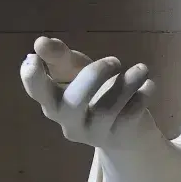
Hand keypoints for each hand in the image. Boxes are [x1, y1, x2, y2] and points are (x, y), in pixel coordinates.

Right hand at [19, 36, 158, 152]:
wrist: (127, 132)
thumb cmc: (96, 94)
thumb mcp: (77, 72)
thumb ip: (61, 58)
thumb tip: (40, 42)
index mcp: (54, 102)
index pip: (37, 92)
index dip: (32, 77)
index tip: (33, 57)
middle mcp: (69, 122)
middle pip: (73, 102)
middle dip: (94, 75)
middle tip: (115, 61)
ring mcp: (94, 134)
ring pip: (106, 110)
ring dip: (126, 84)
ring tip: (142, 69)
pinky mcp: (119, 139)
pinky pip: (129, 118)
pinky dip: (141, 97)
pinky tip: (148, 86)